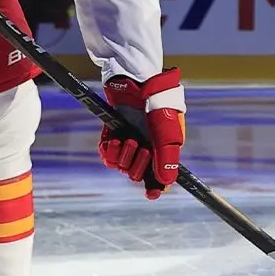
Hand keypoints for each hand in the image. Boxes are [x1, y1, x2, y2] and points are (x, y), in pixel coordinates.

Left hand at [99, 68, 186, 198]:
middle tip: (140, 147)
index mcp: (164, 148)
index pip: (161, 177)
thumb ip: (167, 156)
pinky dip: (109, 151)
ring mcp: (129, 143)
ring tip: (127, 139)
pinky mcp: (113, 136)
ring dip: (123, 156)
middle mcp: (147, 148)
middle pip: (139, 174)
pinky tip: (114, 138)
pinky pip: (107, 157)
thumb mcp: (165, 129)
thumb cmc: (156, 102)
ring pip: (122, 167)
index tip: (151, 195)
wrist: (134, 80)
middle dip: (138, 164)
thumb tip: (167, 182)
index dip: (157, 188)